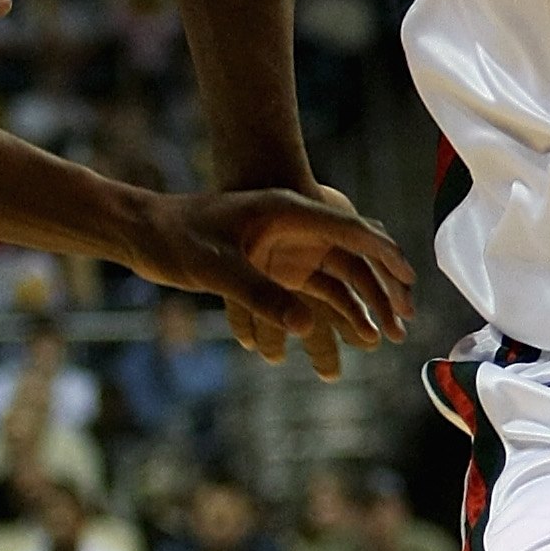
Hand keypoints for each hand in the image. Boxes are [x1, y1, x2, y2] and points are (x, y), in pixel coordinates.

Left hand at [123, 185, 413, 383]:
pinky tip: (340, 336)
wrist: (140, 231)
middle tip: (404, 320)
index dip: (383, 254)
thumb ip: (261, 296)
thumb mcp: (215, 269)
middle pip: (349, 257)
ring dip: (356, 306)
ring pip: (331, 276)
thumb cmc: (174, 239)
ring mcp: (280, 244)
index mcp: (286, 211)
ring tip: (378, 339)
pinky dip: (327, 309)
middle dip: (378, 290)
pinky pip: (307, 287)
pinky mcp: (266, 262)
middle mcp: (290, 226)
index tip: (409, 279)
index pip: (349, 229)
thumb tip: (304, 329)